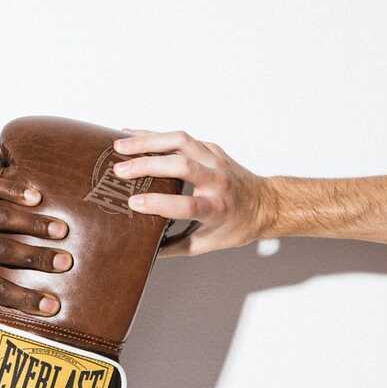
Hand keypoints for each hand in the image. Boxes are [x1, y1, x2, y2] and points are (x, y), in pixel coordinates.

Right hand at [113, 129, 272, 256]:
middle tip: (119, 171)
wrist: (266, 203)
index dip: (159, 204)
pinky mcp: (211, 148)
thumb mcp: (208, 243)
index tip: (134, 203)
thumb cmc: (237, 225)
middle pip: (181, 165)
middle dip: (148, 165)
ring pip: (181, 141)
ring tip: (120, 145)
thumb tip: (145, 252)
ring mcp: (215, 160)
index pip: (186, 205)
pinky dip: (155, 135)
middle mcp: (217, 181)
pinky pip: (181, 137)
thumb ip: (176, 247)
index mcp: (216, 208)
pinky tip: (133, 135)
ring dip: (149, 141)